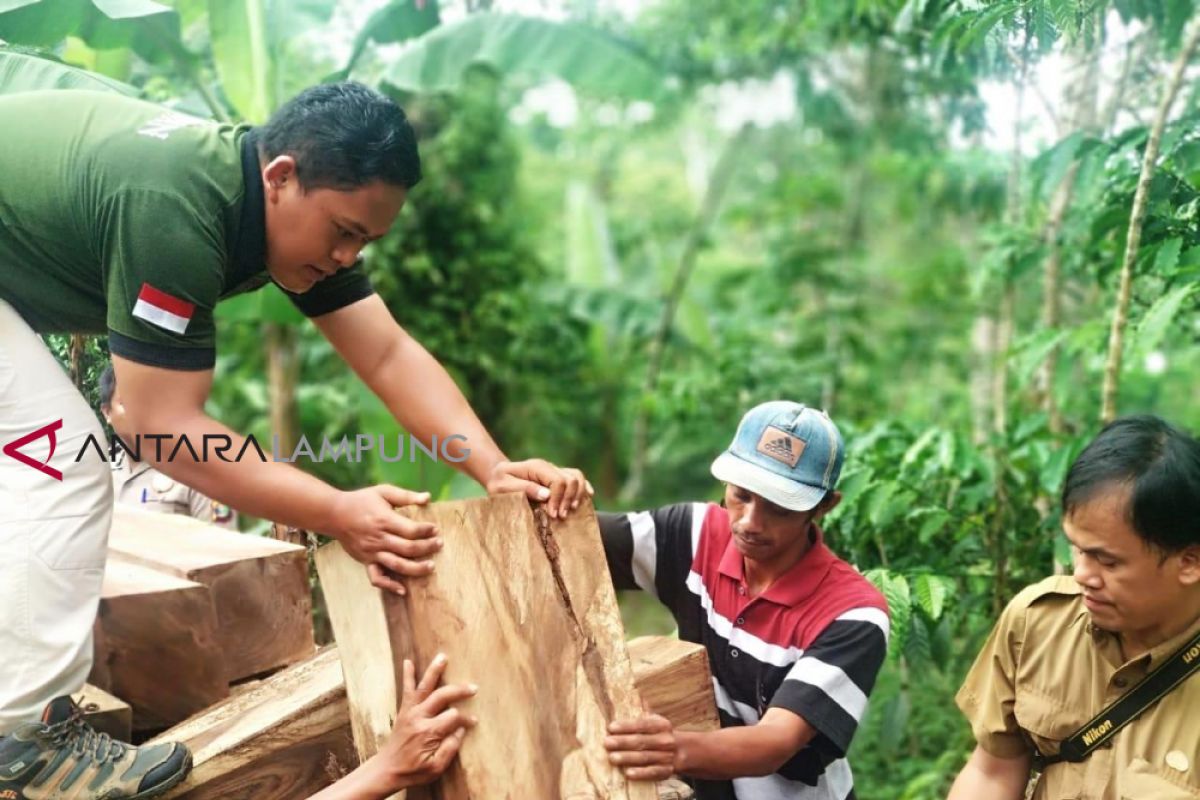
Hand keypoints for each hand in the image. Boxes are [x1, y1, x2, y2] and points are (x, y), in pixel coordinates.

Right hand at [328, 485, 439, 593]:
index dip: (426, 531)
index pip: (411, 530)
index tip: (435, 529)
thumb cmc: (361, 501)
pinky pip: (377, 578)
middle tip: (439, 545)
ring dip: (416, 569)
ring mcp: (372, 552)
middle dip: (427, 548)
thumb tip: (428, 497)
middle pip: (408, 549)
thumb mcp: (383, 492)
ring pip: (397, 565)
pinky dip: (389, 586)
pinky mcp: (365, 561)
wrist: (334, 514)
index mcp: (385, 521)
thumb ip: (406, 496)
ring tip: (431, 567)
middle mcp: (379, 539)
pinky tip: (403, 590)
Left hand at [364, 654, 478, 791]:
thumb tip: (460, 730)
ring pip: (424, 687)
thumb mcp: (436, 768)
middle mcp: (419, 717)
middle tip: (473, 688)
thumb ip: (450, 748)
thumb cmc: (413, 771)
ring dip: (434, 671)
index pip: (453, 716)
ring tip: (442, 657)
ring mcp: (410, 712)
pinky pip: (406, 690)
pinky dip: (407, 675)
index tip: (473, 722)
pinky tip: (408, 661)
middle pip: (442, 696)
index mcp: (428, 732)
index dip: (466, 718)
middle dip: (459, 690)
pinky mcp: (404, 711)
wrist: (387, 770)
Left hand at [486, 459, 593, 518]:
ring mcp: (555, 471)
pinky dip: (584, 487)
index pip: (557, 481)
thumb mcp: (503, 486)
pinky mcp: (558, 477)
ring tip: (570, 511)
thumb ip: (523, 488)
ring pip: (577, 477)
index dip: (558, 498)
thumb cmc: (499, 483)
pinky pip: (577, 478)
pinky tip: (588, 497)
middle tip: (559, 517)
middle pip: (571, 479)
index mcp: (537, 467)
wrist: (498, 475)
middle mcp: (549, 467)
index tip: (552, 514)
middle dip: (568, 499)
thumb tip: (546, 495)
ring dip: (577, 495)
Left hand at [604, 714, 680, 780]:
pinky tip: (628, 773)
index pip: (642, 724)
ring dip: (628, 758)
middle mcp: (666, 740)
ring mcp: (667, 757)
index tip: (610, 727)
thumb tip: (628, 691)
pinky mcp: (666, 772)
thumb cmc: (657, 734)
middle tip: (607, 743)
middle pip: (641, 741)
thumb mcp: (653, 720)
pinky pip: (653, 773)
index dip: (626, 726)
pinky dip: (641, 774)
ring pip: (645, 757)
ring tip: (612, 758)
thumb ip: (640, 710)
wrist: (680, 751)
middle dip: (623, 742)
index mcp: (661, 725)